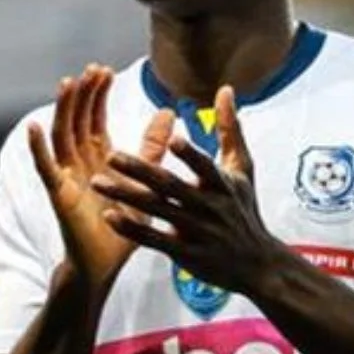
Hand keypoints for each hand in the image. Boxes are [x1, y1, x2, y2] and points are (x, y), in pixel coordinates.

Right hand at [28, 65, 174, 291]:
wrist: (107, 264)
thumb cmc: (123, 225)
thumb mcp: (145, 179)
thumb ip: (153, 147)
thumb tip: (168, 112)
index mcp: (99, 158)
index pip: (94, 118)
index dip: (98, 95)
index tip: (105, 71)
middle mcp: (79, 163)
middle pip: (77, 120)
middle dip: (83, 95)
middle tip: (91, 69)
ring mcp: (66, 177)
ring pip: (61, 136)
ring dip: (63, 110)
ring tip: (66, 83)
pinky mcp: (59, 195)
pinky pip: (45, 168)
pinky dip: (37, 148)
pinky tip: (33, 127)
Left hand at [91, 86, 284, 293]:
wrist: (255, 264)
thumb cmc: (244, 209)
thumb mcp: (243, 168)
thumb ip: (230, 129)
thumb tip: (225, 89)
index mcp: (222, 185)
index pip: (206, 168)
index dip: (191, 156)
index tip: (173, 141)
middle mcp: (209, 207)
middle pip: (172, 187)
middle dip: (141, 172)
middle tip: (111, 156)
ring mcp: (196, 232)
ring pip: (157, 211)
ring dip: (126, 196)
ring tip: (97, 183)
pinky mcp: (184, 252)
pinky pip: (154, 239)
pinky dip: (132, 228)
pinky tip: (109, 216)